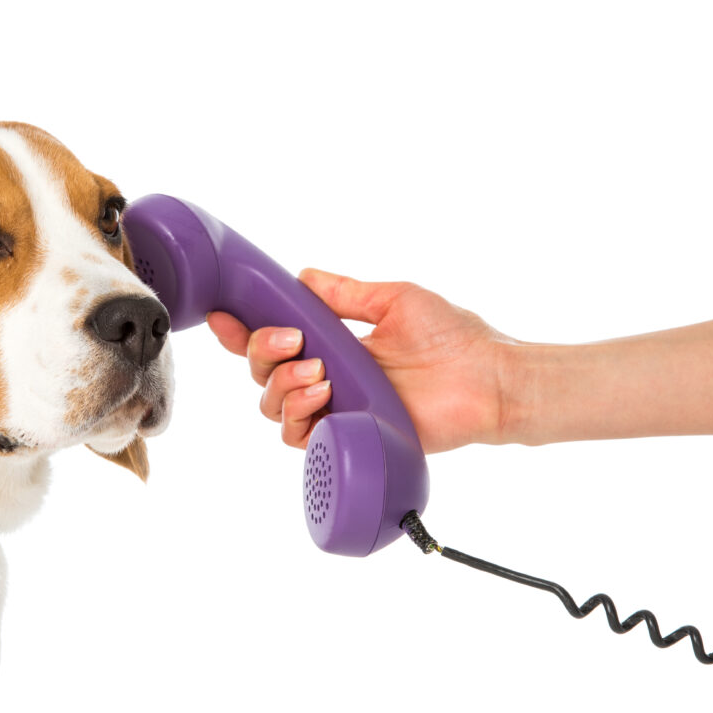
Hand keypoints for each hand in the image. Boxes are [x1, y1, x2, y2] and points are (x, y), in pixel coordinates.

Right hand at [206, 268, 515, 453]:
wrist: (488, 380)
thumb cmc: (453, 339)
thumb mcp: (395, 300)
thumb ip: (346, 293)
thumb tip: (303, 275)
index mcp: (333, 342)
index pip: (274, 339)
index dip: (241, 330)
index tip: (224, 314)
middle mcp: (327, 376)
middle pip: (261, 373)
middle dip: (263, 353)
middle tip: (295, 341)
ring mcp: (335, 409)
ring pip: (272, 406)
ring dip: (283, 386)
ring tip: (319, 373)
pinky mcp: (348, 437)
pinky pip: (299, 437)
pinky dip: (300, 415)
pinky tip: (324, 396)